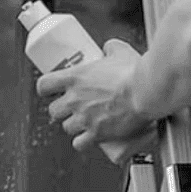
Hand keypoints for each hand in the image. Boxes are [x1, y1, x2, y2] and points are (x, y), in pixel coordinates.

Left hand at [37, 39, 153, 156]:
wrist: (146, 92)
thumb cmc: (134, 73)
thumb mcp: (119, 51)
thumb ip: (109, 48)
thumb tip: (109, 48)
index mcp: (75, 78)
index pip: (44, 85)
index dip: (46, 89)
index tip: (51, 91)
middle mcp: (75, 99)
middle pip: (54, 110)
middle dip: (62, 110)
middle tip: (73, 107)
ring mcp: (84, 118)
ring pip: (66, 127)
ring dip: (74, 125)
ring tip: (85, 122)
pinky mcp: (96, 134)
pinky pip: (79, 144)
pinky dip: (83, 142)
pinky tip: (89, 138)